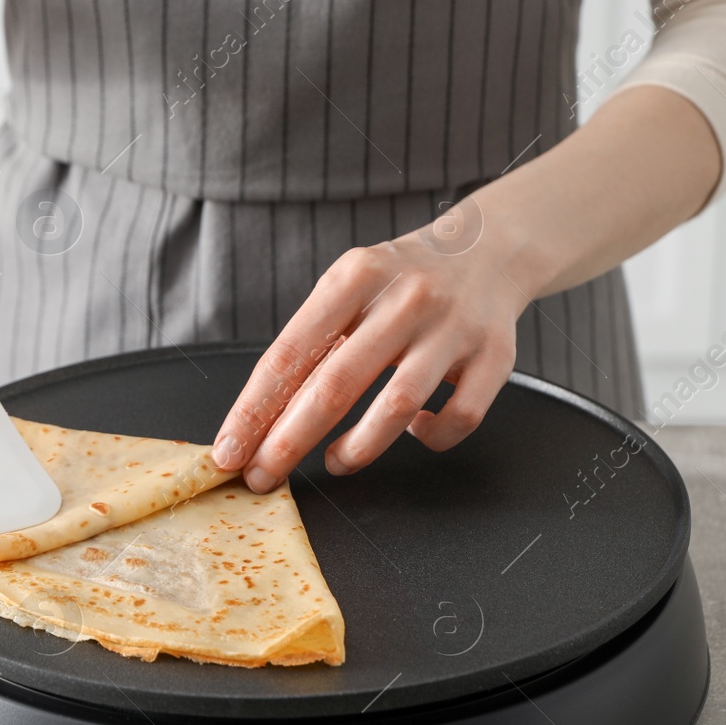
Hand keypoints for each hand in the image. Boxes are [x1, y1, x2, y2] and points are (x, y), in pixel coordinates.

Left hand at [212, 209, 530, 492]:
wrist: (489, 249)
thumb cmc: (401, 281)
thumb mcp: (351, 286)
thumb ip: (314, 341)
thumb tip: (261, 418)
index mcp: (356, 275)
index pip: (291, 352)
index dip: (254, 409)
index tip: (229, 450)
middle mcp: (407, 298)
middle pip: (335, 384)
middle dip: (289, 440)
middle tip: (262, 475)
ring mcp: (454, 328)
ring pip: (397, 406)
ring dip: (357, 447)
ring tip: (336, 462)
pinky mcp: (495, 357)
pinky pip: (458, 418)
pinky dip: (430, 437)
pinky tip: (413, 431)